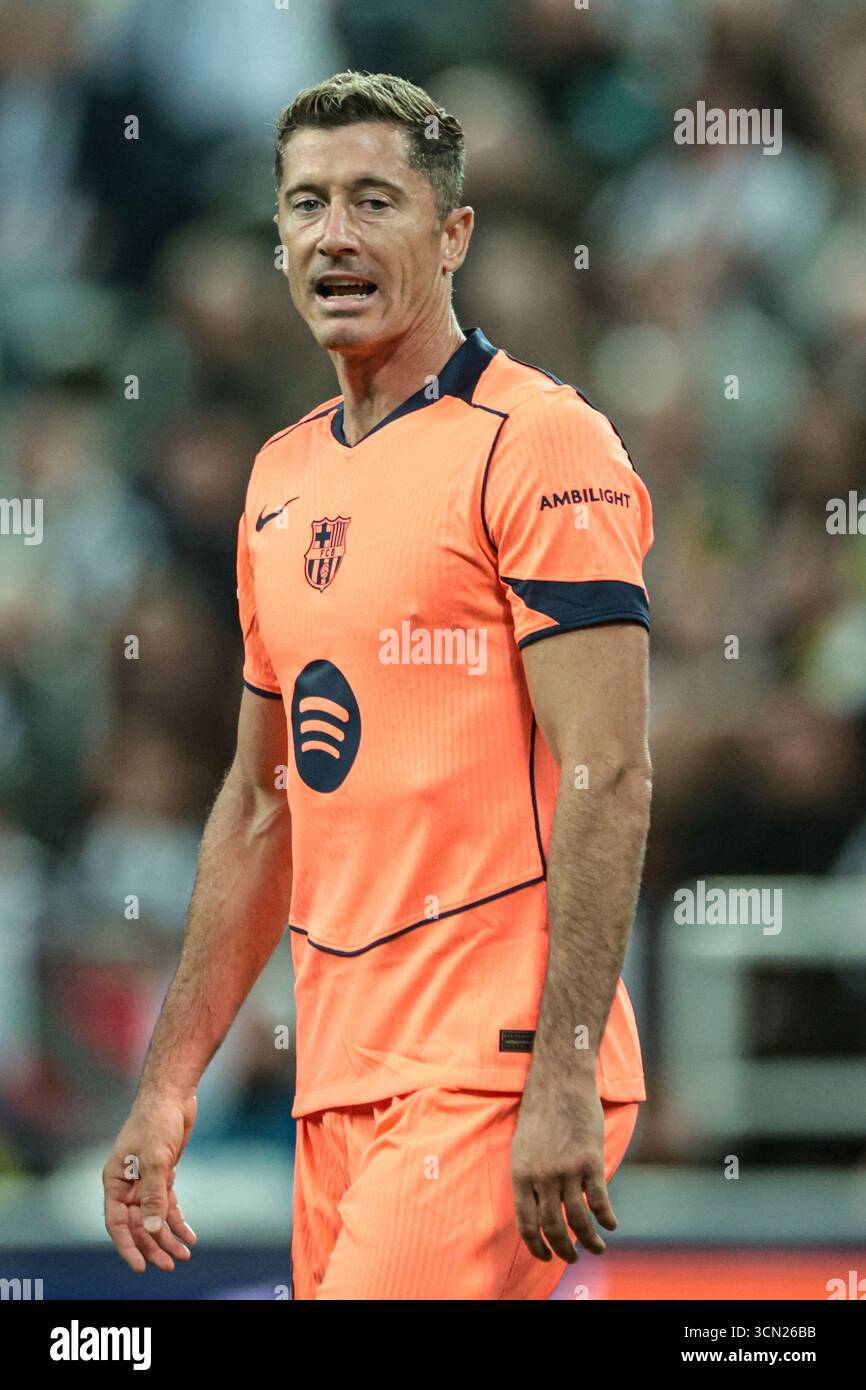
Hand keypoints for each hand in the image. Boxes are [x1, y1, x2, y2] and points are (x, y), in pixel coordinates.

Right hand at [103, 1091, 197, 1272]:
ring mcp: (145, 1181)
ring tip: (183, 1255)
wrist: (172, 1095)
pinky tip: (189, 1235)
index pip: (116, 1223)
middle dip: (153, 1246)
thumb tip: (152, 1229)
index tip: (141, 1266)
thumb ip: (153, 1195)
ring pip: (153, 1218)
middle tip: (170, 1265)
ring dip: (167, 1237)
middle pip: (137, 1225)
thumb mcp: (155, 1159)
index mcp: (114, 1181)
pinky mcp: (162, 1176)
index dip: (128, 1246)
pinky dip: (177, 1220)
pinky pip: (167, 1205)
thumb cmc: (156, 1121)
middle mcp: (127, 1185)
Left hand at [511, 1076, 615, 1263]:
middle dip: (563, 1250)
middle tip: (572, 1258)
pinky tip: (610, 1225)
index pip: (526, 1223)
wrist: (560, 1081)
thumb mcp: (522, 1146)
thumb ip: (529, 1177)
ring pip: (579, 1220)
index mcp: (521, 1173)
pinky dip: (606, 1219)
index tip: (545, 1257)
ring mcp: (567, 1170)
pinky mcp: (590, 1161)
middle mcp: (542, 1176)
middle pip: (553, 1227)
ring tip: (596, 1248)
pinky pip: (600, 1202)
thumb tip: (536, 1207)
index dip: (536, 1246)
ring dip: (589, 1241)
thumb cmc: (541, 1111)